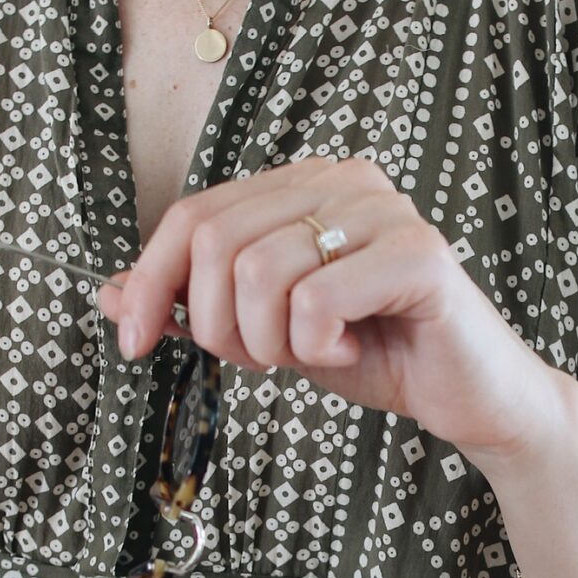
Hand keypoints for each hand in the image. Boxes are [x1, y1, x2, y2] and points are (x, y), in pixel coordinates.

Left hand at [97, 155, 560, 464]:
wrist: (469, 397)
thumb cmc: (378, 353)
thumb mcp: (269, 331)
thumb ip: (197, 304)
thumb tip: (107, 291)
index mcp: (305, 184)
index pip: (194, 214)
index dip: (148, 280)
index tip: (133, 341)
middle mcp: (343, 180)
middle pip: (216, 238)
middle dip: (214, 323)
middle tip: (258, 359)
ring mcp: (384, 211)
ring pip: (260, 271)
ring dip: (267, 340)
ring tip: (309, 352)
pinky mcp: (420, 255)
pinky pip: (316, 299)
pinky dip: (317, 345)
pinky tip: (352, 347)